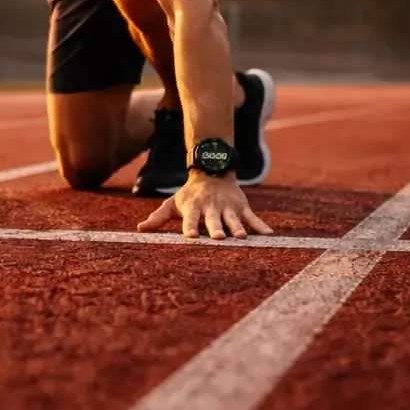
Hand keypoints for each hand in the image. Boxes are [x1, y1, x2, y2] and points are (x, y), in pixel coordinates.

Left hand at [136, 172, 274, 239]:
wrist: (212, 171)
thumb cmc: (189, 194)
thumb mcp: (172, 203)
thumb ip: (158, 217)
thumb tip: (140, 229)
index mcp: (193, 207)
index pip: (190, 219)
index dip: (189, 227)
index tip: (190, 237)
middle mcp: (211, 207)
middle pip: (213, 220)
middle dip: (216, 229)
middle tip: (218, 238)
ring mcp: (228, 207)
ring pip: (234, 219)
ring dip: (238, 228)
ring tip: (243, 238)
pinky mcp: (242, 207)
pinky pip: (253, 218)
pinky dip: (261, 226)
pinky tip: (269, 235)